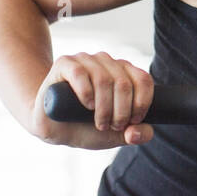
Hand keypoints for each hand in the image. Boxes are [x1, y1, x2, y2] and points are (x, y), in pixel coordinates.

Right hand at [30, 52, 154, 149]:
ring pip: (104, 79)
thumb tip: (140, 132)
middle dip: (122, 111)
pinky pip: (80, 73)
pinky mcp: (64, 63)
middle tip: (112, 126)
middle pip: (124, 83)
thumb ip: (135, 134)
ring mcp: (85, 60)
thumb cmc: (85, 126)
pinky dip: (86, 93)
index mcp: (123, 73)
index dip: (142, 103)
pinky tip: (87, 106)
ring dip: (105, 107)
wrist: (53, 127)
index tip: (133, 122)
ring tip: (100, 122)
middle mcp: (106, 62)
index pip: (143, 80)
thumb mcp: (115, 135)